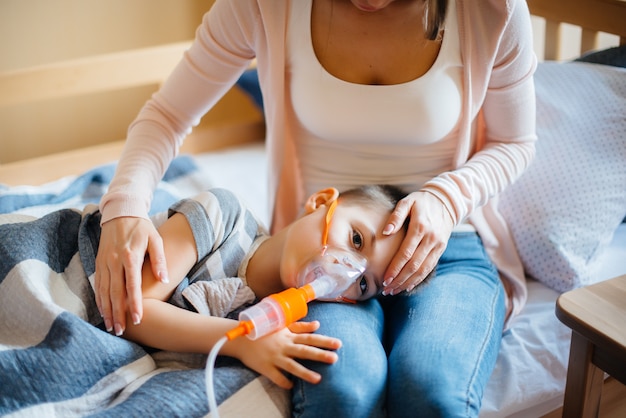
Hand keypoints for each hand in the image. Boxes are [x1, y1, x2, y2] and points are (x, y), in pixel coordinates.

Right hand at [95, 216, 167, 335]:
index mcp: (130, 256)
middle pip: (115, 293)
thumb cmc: (142, 227)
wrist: (120, 212)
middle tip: (121, 331)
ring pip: (104, 291)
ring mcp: (104, 262)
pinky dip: (99, 300)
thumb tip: (164, 280)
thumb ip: (159, 260)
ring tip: (111, 327)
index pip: (132, 285)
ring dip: (107, 310)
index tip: (138, 319)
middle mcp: (114, 261)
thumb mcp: (155, 239)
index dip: (135, 303)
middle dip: (118, 313)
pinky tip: (103, 311)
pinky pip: (98, 285)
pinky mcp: (98, 262)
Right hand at [232, 321, 341, 388]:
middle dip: (320, 355)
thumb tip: (318, 325)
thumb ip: (300, 326)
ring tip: (318, 379)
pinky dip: (284, 382)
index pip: (310, 338)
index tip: (339, 344)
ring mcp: (274, 357)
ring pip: (292, 366)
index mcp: (289, 336)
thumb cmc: (264, 331)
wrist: (241, 338)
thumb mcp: (282, 325)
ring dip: (305, 373)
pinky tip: (291, 386)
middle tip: (334, 358)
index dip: (324, 341)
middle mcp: (284, 346)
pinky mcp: (265, 367)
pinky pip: (276, 377)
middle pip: (304, 351)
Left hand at [382, 191, 453, 294]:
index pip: (406, 253)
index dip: (395, 268)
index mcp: (420, 227)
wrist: (446, 201)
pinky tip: (408, 286)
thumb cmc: (421, 202)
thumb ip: (396, 216)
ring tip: (395, 291)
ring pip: (423, 270)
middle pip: (414, 265)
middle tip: (387, 290)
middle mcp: (431, 239)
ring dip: (408, 282)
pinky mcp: (441, 249)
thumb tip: (385, 232)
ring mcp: (438, 245)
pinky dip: (419, 279)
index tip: (385, 279)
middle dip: (399, 280)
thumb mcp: (407, 202)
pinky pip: (430, 267)